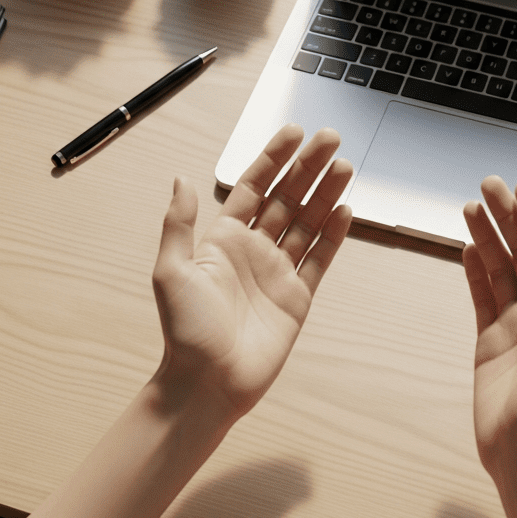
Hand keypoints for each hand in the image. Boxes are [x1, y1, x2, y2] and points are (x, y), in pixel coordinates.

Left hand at [151, 125, 352, 430]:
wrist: (208, 383)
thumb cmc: (185, 331)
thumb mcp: (170, 271)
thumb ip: (179, 223)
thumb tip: (180, 179)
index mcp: (223, 240)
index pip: (253, 187)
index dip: (274, 159)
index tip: (294, 134)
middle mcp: (253, 251)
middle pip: (287, 198)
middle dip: (308, 168)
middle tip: (330, 139)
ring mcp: (278, 273)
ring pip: (308, 223)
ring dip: (326, 194)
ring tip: (345, 166)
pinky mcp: (297, 298)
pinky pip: (320, 260)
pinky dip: (334, 235)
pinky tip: (346, 210)